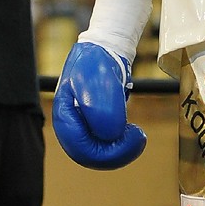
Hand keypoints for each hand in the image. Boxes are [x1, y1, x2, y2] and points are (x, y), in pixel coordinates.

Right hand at [52, 42, 146, 169]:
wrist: (104, 49)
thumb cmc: (96, 63)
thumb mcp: (99, 83)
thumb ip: (102, 112)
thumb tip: (112, 136)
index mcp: (64, 117)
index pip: (82, 150)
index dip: (109, 152)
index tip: (134, 135)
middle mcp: (70, 126)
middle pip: (90, 156)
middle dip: (117, 153)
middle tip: (139, 138)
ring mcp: (81, 125)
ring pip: (99, 152)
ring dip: (120, 149)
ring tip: (137, 134)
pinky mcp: (93, 124)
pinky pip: (105, 143)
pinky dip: (120, 142)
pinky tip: (131, 130)